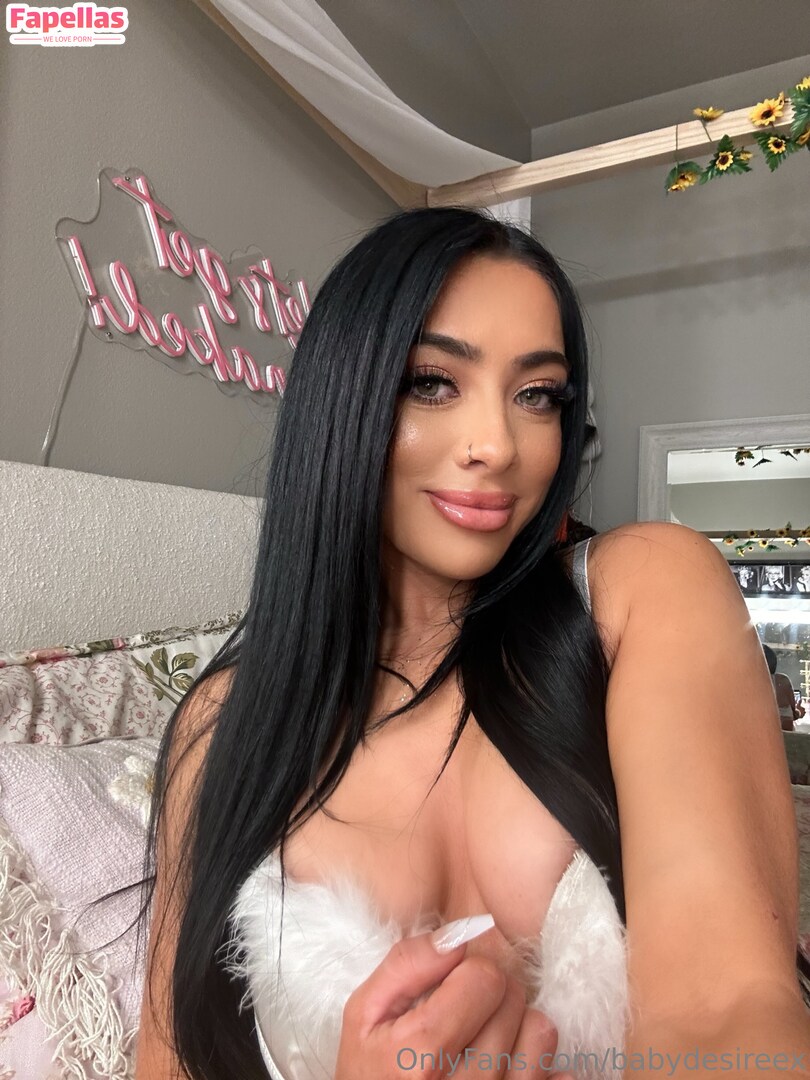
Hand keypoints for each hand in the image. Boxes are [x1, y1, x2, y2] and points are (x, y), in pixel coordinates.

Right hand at [334, 926, 574, 1078]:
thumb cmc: (372, 1071)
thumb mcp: (364, 1015)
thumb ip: (408, 964)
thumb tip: (463, 932)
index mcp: (421, 1055)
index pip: (484, 976)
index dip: (467, 970)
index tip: (450, 986)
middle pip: (512, 998)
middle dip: (489, 994)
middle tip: (463, 1013)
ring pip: (541, 1030)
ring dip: (515, 1023)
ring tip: (483, 1036)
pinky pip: (557, 1073)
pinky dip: (536, 1061)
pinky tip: (504, 1065)